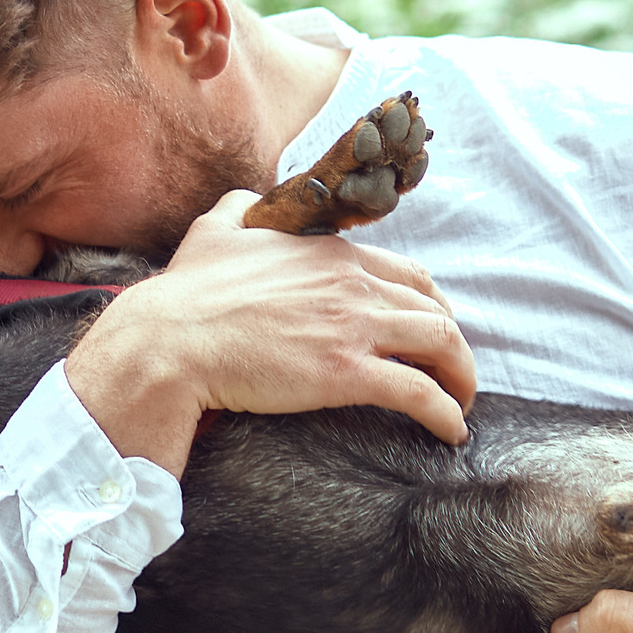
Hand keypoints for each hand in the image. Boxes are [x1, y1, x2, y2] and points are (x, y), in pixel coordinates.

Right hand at [66, 189, 476, 473]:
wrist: (171, 340)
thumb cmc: (188, 292)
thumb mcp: (215, 228)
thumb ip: (241, 206)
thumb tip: (249, 199)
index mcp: (329, 252)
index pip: (407, 273)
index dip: (430, 303)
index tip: (432, 328)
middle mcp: (351, 283)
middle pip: (433, 309)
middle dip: (453, 344)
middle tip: (452, 371)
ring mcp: (352, 327)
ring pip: (440, 345)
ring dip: (461, 377)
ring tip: (461, 405)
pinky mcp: (345, 373)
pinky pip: (418, 393)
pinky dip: (445, 413)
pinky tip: (451, 433)